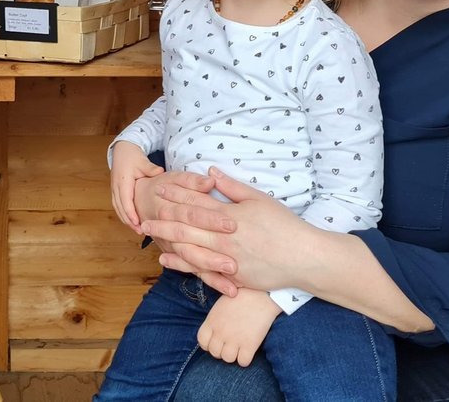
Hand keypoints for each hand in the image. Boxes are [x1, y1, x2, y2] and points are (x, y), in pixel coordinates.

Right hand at [110, 142, 163, 231]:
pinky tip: (132, 221)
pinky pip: (117, 205)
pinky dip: (123, 214)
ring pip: (117, 208)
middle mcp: (116, 186)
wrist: (121, 150)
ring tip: (137, 229)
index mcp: (123, 181)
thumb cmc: (132, 156)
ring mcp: (114, 189)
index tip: (138, 223)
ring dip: (125, 219)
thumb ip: (151, 168)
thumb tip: (160, 172)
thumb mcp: (142, 161)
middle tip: (140, 231)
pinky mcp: (115, 190)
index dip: (130, 213)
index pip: (125, 200)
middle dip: (129, 221)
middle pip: (120, 207)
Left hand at [147, 167, 308, 295]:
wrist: (304, 258)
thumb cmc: (284, 225)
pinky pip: (202, 270)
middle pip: (187, 225)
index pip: (197, 201)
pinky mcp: (232, 276)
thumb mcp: (260, 199)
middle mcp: (224, 238)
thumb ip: (232, 187)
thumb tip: (211, 172)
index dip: (176, 194)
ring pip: (189, 248)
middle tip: (144, 214)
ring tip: (150, 234)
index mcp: (230, 216)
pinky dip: (182, 264)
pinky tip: (168, 259)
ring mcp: (227, 258)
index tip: (159, 187)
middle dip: (164, 218)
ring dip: (167, 240)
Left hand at [197, 290, 280, 366]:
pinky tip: (249, 349)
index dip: (209, 344)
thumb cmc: (241, 296)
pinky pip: (243, 362)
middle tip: (231, 344)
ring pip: (227, 359)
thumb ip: (215, 320)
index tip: (217, 341)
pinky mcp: (249, 344)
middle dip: (222, 350)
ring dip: (233, 355)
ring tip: (240, 347)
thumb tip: (214, 333)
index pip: (202, 342)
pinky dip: (245, 359)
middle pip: (214, 353)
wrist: (261, 294)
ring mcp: (234, 339)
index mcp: (212, 321)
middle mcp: (220, 332)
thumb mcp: (221, 305)